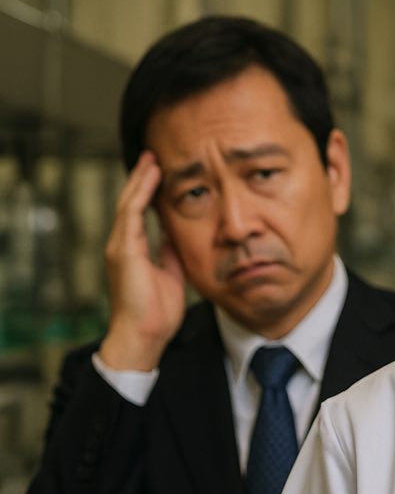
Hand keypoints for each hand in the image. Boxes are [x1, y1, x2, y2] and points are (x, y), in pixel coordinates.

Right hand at [98, 151, 185, 371]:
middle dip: (142, 179)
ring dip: (141, 179)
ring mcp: (119, 247)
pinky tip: (151, 176)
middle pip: (131, 202)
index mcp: (132, 250)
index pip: (139, 213)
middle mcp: (121, 245)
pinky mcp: (123, 251)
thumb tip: (176, 236)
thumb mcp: (171, 276)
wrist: (143, 337)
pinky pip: (132, 214)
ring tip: (152, 159)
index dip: (148, 192)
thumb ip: (169, 254)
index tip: (159, 173)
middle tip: (153, 156)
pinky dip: (141, 193)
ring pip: (129, 203)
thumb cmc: (157, 314)